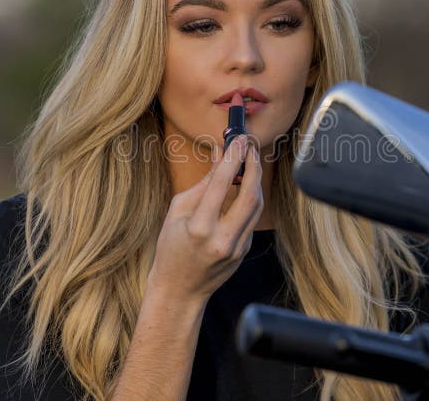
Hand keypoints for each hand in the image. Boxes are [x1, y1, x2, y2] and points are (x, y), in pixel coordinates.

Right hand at [147, 135, 262, 301]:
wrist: (179, 289)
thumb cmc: (171, 247)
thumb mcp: (178, 211)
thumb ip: (203, 183)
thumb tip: (220, 155)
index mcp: (199, 227)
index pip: (222, 184)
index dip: (232, 158)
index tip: (237, 140)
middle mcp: (222, 239)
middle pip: (250, 195)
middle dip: (254, 166)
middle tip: (250, 147)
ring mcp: (237, 248)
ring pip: (257, 206)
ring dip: (256, 180)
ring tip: (249, 160)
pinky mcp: (244, 251)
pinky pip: (252, 218)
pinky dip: (251, 198)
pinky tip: (245, 185)